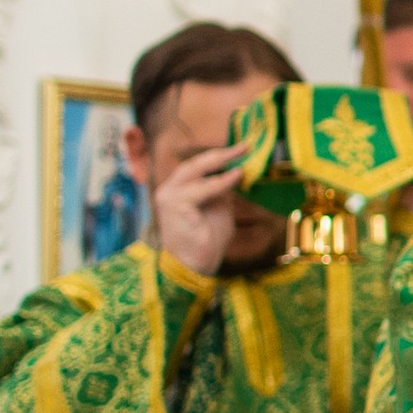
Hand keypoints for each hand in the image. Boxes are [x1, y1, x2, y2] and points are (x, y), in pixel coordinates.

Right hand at [148, 140, 255, 279]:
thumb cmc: (207, 240)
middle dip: (220, 153)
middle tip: (244, 146)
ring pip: (195, 171)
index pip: (197, 166)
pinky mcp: (175, 205)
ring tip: (240, 156)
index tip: (241, 148)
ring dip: (220, 162)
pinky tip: (235, 176)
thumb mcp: (219, 209)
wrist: (195, 266)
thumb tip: (235, 172)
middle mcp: (170, 190)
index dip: (218, 156)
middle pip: (194, 163)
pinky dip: (219, 182)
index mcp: (178, 189)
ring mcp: (169, 196)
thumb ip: (222, 192)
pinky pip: (200, 189)